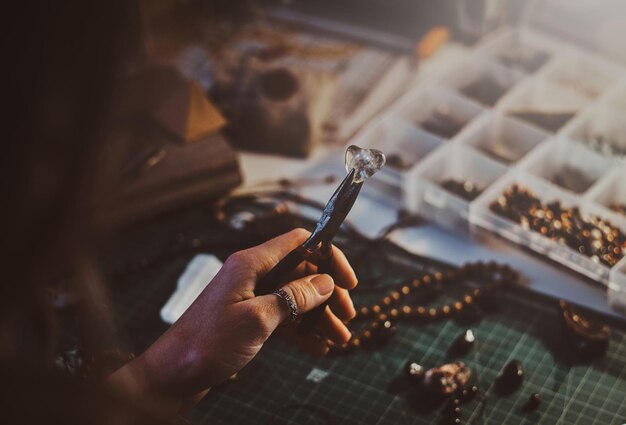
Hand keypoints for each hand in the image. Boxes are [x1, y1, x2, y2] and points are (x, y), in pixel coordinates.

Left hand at [112, 229, 356, 407]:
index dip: (328, 256)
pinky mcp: (250, 319)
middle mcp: (253, 275)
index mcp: (251, 263)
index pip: (299, 243)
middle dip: (328, 292)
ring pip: (296, 297)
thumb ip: (294, 298)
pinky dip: (302, 331)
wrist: (173, 375)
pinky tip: (319, 348)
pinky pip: (284, 318)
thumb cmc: (207, 343)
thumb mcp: (257, 319)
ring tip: (340, 338)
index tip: (348, 281)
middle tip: (348, 315)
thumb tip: (325, 281)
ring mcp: (251, 298)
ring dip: (320, 316)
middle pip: (302, 272)